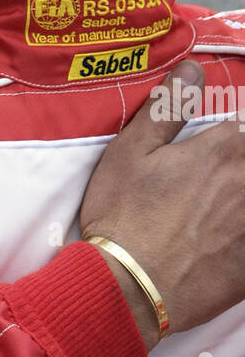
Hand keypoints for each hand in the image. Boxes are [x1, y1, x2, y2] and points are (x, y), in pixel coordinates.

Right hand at [81, 59, 244, 340]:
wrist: (128, 289)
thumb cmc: (123, 216)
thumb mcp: (129, 153)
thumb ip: (167, 107)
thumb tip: (194, 68)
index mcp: (226, 147)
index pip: (243, 130)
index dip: (227, 143)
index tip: (206, 163)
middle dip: (235, 173)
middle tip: (199, 198)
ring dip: (239, 204)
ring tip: (216, 219)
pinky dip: (241, 241)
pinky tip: (227, 245)